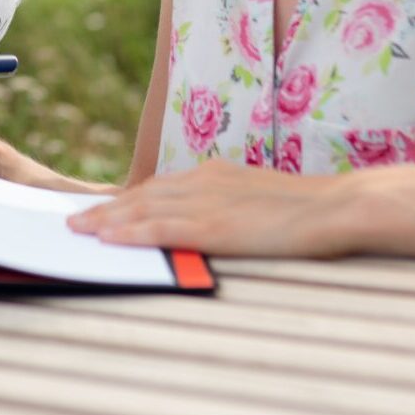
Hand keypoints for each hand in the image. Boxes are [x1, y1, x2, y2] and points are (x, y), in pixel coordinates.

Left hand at [68, 160, 360, 256]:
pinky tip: (108, 239)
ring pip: (143, 208)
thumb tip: (215, 225)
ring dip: (107, 219)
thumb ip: (233, 208)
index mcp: (218, 175)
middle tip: (74, 219)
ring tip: (78, 229)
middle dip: (107, 208)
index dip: (128, 199)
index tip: (103, 209)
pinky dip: (131, 231)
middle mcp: (206, 181)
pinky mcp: (216, 224)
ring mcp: (209, 202)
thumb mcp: (263, 202)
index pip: (161, 187)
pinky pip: (162, 226)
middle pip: (143, 194)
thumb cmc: (312, 210)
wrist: (340, 206)